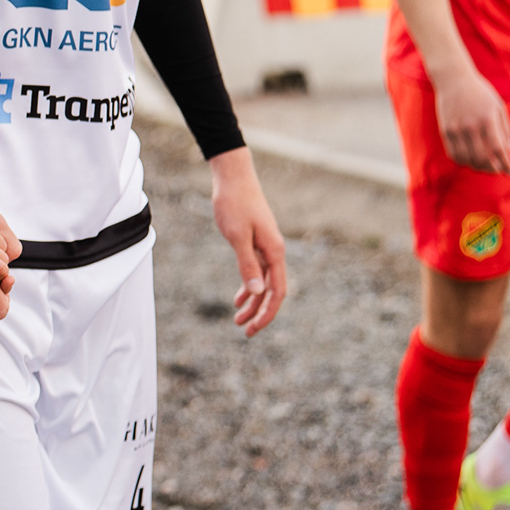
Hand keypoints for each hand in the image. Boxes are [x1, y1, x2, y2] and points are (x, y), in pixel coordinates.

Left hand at [209, 147, 287, 335]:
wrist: (233, 177)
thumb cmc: (234, 203)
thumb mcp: (237, 235)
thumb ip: (247, 264)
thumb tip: (256, 293)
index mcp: (274, 252)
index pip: (276, 292)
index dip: (267, 313)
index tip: (253, 329)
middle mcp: (274, 252)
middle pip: (272, 291)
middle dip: (260, 313)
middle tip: (244, 332)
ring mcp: (266, 247)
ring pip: (263, 283)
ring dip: (252, 302)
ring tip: (237, 320)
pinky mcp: (255, 243)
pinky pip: (256, 272)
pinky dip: (248, 286)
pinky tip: (238, 298)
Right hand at [432, 64, 509, 172]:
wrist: (453, 79)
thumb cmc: (480, 92)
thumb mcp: (498, 107)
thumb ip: (505, 129)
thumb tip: (509, 149)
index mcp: (487, 119)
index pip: (498, 149)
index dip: (505, 163)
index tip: (509, 171)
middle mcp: (471, 126)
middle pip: (482, 158)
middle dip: (492, 168)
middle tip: (497, 170)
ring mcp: (456, 129)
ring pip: (467, 159)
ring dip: (477, 167)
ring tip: (485, 167)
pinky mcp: (445, 130)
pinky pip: (454, 154)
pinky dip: (463, 161)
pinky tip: (470, 160)